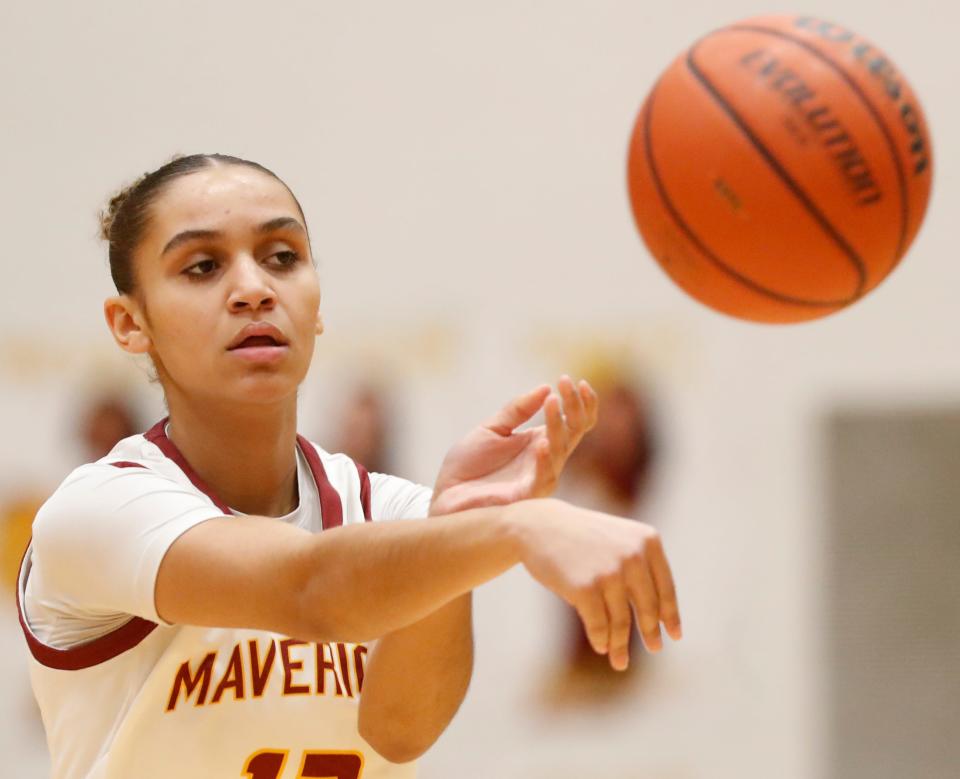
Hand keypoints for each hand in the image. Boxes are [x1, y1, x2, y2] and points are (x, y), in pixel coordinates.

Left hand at [429, 376, 597, 515]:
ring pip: (560, 451)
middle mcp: (547, 460)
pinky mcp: (525, 497)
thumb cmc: (469, 467)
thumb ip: (517, 410)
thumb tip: (544, 387)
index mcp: (541, 442)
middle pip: (573, 432)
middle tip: (565, 384)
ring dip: (558, 426)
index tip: (571, 379)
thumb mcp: (491, 429)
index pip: (574, 422)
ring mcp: (539, 478)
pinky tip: (542, 443)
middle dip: (573, 407)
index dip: (580, 403)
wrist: (445, 496)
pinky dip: (545, 461)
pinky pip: (543, 479)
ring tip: (551, 403)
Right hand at [509, 499, 681, 669]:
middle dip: (650, 632)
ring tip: (620, 661)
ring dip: (621, 645)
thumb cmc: (581, 537)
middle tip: (655, 649)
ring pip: (622, 621)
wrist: (539, 525)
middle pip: (648, 607)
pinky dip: (600, 640)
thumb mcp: (618, 541)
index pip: (665, 587)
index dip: (670, 615)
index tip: (674, 635)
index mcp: (647, 541)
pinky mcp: (585, 587)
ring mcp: (610, 572)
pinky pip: (599, 625)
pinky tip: (600, 647)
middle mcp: (633, 555)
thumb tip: (658, 621)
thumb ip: (640, 570)